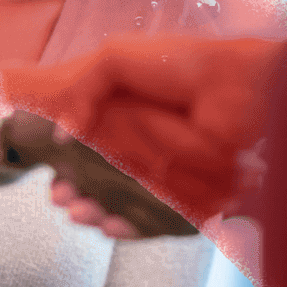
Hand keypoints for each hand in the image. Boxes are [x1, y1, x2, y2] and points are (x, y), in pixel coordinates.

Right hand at [2, 35, 283, 223]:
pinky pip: (155, 221)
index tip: (49, 178)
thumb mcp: (115, 59)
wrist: (237, 85)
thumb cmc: (179, 64)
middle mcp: (143, 148)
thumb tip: (60, 134)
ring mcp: (167, 175)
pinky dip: (130, 227)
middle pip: (100, 184)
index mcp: (124, 117)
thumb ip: (81, 89)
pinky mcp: (189, 197)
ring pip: (122, 205)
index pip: (85, 152)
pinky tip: (107, 225)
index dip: (64, 168)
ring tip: (76, 212)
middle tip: (58, 198)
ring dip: (94, 212)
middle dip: (74, 194)